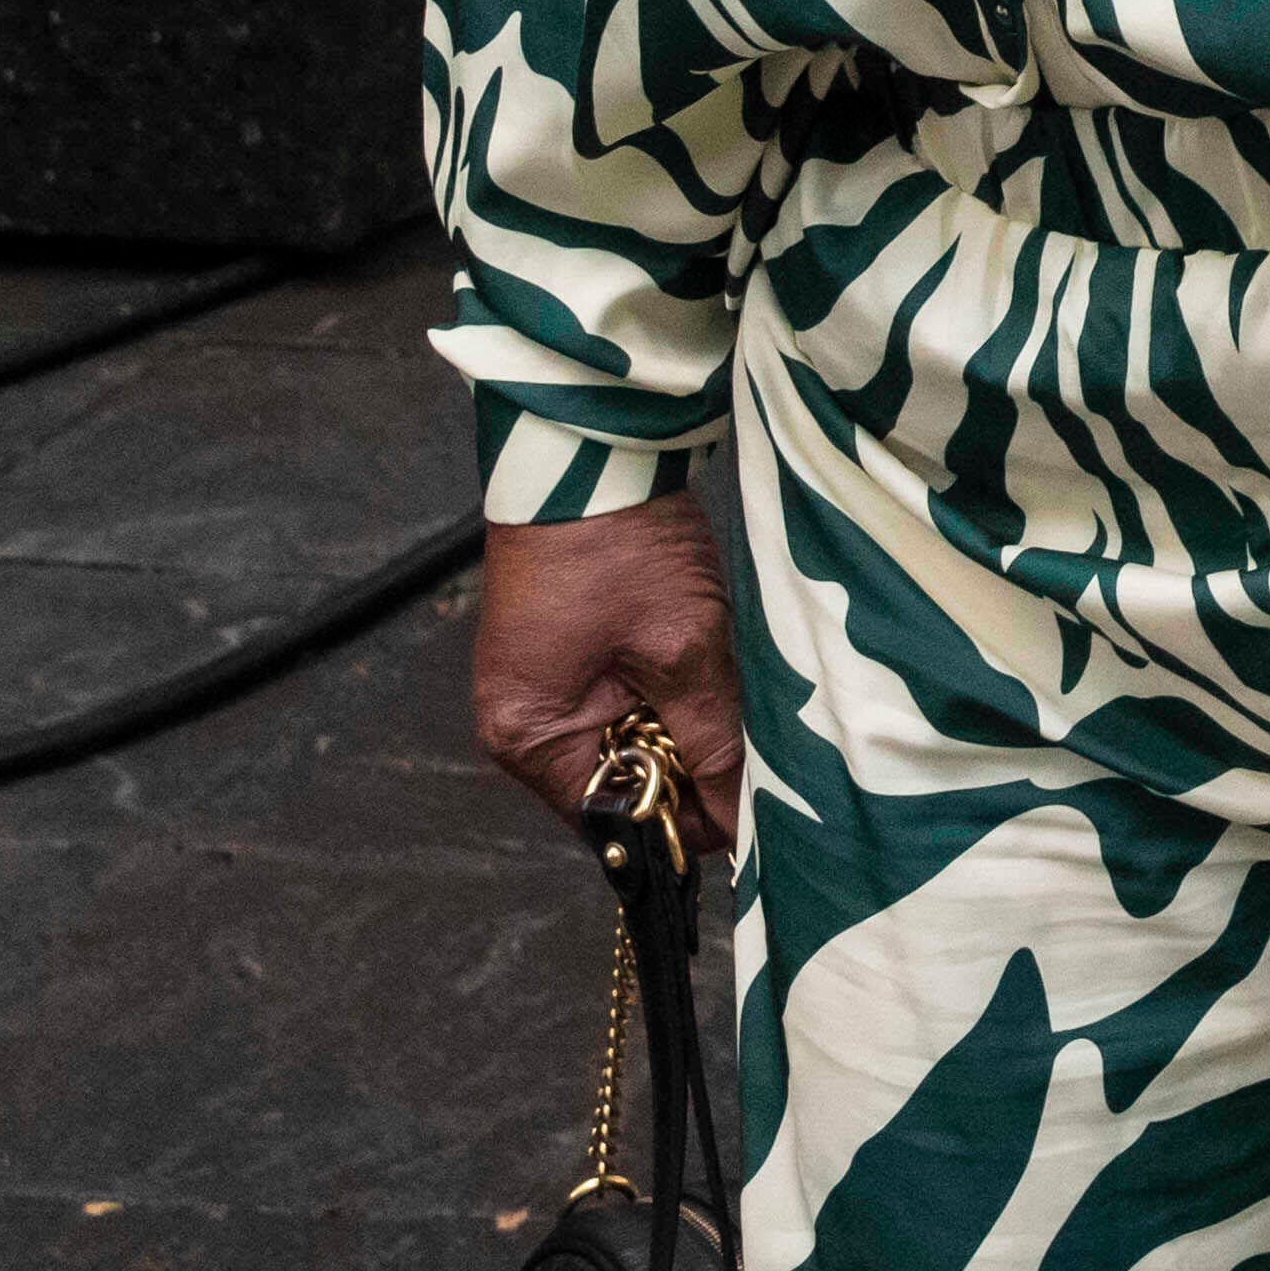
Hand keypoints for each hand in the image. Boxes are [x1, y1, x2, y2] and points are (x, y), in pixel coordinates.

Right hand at [472, 491, 744, 844]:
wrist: (590, 450)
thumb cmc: (618, 546)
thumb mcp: (681, 650)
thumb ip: (711, 741)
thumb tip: (738, 820)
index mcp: (529, 738)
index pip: (612, 819)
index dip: (681, 821)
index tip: (746, 811)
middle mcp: (523, 720)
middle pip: (620, 781)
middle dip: (686, 765)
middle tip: (746, 733)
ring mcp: (543, 681)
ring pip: (630, 737)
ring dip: (681, 721)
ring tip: (721, 682)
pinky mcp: (568, 647)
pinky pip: (624, 695)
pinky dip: (666, 687)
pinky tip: (700, 657)